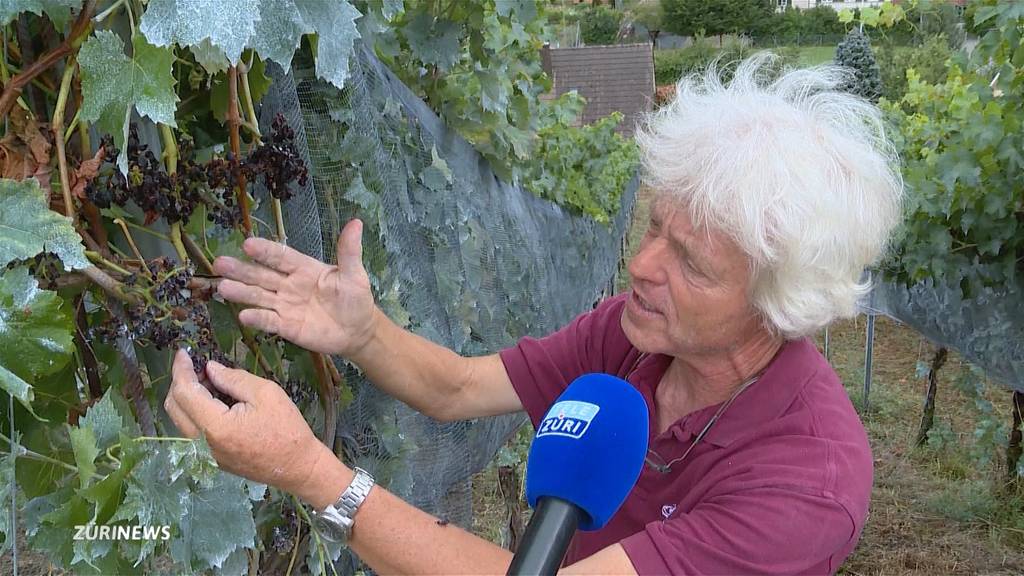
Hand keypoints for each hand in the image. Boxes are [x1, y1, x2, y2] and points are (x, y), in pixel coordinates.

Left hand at [164, 349, 330, 496]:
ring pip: (179, 419)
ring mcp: (204, 454)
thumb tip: (210, 368)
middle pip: (173, 407)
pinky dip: (195, 411)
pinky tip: (216, 402)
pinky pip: (191, 430)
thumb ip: (234, 378)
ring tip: (212, 383)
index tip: (183, 352)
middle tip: (202, 368)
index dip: (181, 369)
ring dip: (188, 397)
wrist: (297, 466)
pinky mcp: (210, 458)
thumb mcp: (266, 393)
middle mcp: (202, 443)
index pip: (184, 392)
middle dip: (182, 381)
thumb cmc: (287, 429)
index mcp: (216, 426)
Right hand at [214, 219, 376, 356]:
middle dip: (241, 270)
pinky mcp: (286, 327)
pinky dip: (257, 319)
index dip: (265, 251)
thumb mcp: (354, 274)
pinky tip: (243, 316)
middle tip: (219, 263)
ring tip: (223, 287)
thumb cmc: (355, 298)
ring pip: (259, 297)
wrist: (358, 331)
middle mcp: (288, 285)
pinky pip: (269, 321)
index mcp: (303, 268)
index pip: (280, 257)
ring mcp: (285, 306)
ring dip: (242, 292)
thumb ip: (349, 251)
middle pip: (261, 275)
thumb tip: (357, 222)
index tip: (247, 244)